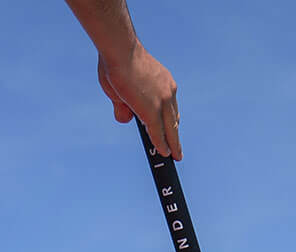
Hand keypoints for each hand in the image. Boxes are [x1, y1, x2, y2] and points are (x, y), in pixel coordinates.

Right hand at [97, 45, 180, 159]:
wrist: (120, 51)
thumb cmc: (118, 62)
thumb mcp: (122, 87)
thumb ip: (124, 106)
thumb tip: (126, 119)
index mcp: (164, 83)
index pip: (170, 108)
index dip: (170, 122)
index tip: (171, 131)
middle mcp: (168, 92)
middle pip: (173, 120)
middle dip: (175, 136)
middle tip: (177, 150)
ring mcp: (161, 101)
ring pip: (170, 128)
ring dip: (172, 144)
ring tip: (174, 156)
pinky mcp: (152, 111)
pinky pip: (158, 133)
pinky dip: (161, 144)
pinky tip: (164, 154)